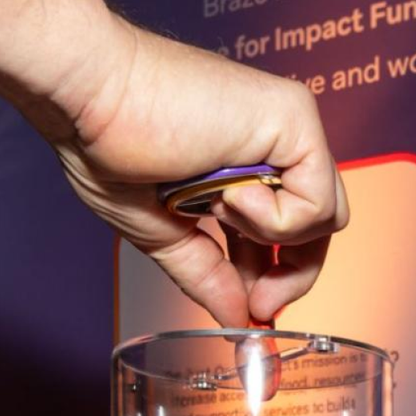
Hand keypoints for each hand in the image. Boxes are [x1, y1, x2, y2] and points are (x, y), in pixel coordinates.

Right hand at [34, 21, 347, 327]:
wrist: (89, 98)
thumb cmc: (107, 142)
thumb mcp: (163, 230)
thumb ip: (206, 274)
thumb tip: (235, 317)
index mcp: (245, 162)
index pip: (293, 230)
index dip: (277, 274)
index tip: (253, 307)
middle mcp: (274, 141)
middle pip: (320, 225)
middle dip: (292, 273)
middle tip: (260, 302)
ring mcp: (287, 126)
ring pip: (326, 215)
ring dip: (270, 236)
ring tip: (218, 210)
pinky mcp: (294, 116)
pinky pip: (318, 199)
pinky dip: (276, 217)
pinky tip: (230, 194)